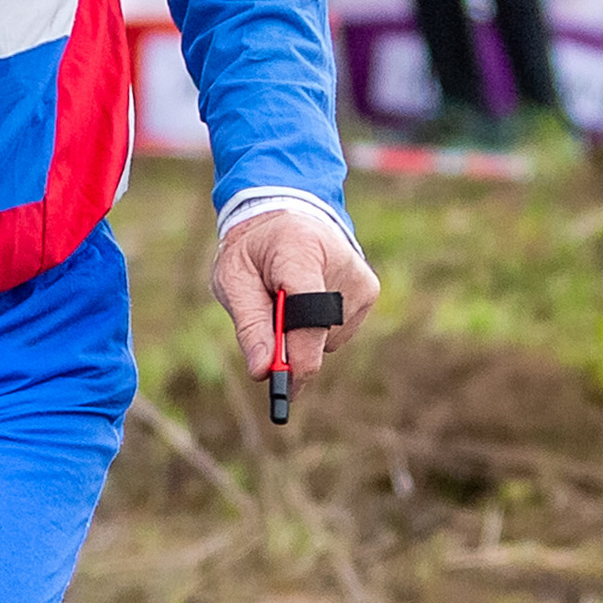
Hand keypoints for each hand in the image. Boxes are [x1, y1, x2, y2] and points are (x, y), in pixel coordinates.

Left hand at [210, 209, 378, 390]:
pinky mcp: (369, 292)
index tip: (280, 386)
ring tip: (287, 299)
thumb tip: (262, 372)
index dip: (295, 358)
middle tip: (267, 333)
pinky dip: (317, 330)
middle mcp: (342, 264)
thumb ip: (249, 325)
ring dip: (302, 335)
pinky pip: (337, 335)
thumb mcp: (233, 279)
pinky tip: (308, 301)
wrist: (287, 216)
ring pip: (327, 340)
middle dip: (290, 348)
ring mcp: (361, 280)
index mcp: (301, 251)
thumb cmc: (254, 250)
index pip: (309, 318)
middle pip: (319, 335)